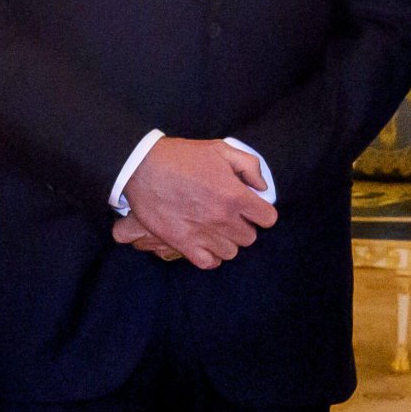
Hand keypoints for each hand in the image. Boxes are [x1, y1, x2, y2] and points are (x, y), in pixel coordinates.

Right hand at [124, 138, 276, 271]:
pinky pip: (209, 263)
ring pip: (231, 252)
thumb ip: (249, 166)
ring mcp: (203, 234)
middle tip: (229, 215)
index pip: (268, 218)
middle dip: (243, 226)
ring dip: (227, 241)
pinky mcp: (183, 244)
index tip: (250, 207)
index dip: (261, 212)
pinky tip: (205, 243)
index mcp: (235, 195)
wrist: (142, 167)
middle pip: (249, 237)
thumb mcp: (220, 149)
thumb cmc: (181, 157)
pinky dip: (211, 256)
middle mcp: (222, 218)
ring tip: (215, 228)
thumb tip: (262, 188)